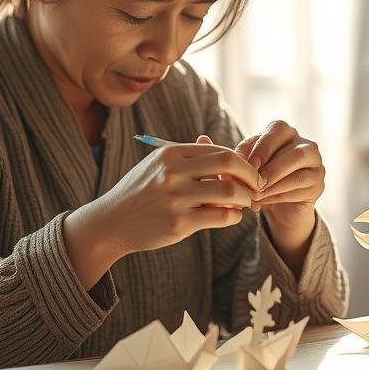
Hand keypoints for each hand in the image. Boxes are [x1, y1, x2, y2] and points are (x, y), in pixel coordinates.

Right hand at [61, 141, 259, 288]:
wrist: (111, 222)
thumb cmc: (140, 192)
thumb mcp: (158, 166)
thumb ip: (188, 157)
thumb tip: (218, 146)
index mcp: (170, 153)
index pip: (219, 150)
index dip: (241, 162)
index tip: (248, 172)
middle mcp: (173, 172)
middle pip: (229, 164)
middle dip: (251, 175)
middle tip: (257, 185)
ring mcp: (176, 197)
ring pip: (230, 192)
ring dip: (246, 198)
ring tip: (246, 203)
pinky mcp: (179, 223)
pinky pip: (221, 216)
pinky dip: (233, 216)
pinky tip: (231, 216)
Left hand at [236, 120, 324, 246]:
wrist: (277, 207)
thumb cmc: (256, 181)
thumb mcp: (240, 168)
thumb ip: (225, 155)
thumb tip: (202, 139)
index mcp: (283, 132)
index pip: (274, 131)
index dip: (258, 146)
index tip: (240, 163)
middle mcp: (303, 142)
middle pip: (291, 146)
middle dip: (269, 163)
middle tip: (252, 179)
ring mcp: (315, 162)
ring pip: (297, 165)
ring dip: (274, 180)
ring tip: (254, 193)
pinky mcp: (318, 182)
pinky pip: (301, 184)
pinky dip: (280, 193)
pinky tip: (263, 202)